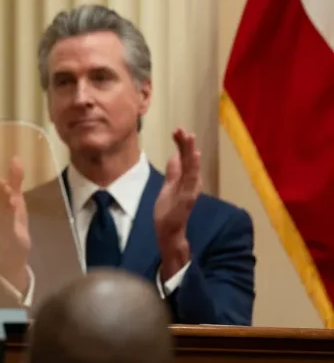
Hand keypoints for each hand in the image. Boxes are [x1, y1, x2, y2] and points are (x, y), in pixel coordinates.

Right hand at [0, 156, 30, 290]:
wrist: (14, 248)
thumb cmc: (13, 219)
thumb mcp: (15, 197)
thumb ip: (15, 178)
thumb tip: (16, 157)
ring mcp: (3, 224)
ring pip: (1, 212)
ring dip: (2, 202)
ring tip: (6, 190)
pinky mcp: (11, 233)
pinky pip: (9, 223)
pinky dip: (10, 215)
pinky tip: (13, 206)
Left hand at [153, 128, 198, 276]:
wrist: (169, 233)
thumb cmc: (169, 211)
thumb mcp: (168, 187)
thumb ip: (173, 173)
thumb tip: (175, 157)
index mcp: (185, 180)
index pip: (183, 159)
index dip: (181, 145)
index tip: (177, 130)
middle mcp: (190, 184)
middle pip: (189, 160)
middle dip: (186, 145)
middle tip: (183, 129)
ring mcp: (189, 191)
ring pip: (191, 168)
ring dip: (191, 152)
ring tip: (190, 137)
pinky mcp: (187, 199)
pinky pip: (191, 181)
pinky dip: (193, 168)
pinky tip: (194, 157)